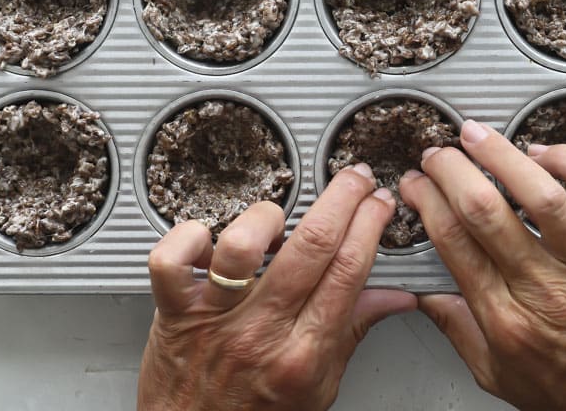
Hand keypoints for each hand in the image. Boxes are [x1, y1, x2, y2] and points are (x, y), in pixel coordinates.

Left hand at [138, 163, 416, 410]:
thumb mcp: (320, 387)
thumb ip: (353, 331)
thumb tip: (395, 296)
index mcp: (304, 352)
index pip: (349, 271)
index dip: (370, 224)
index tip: (379, 203)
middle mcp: (261, 331)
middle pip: (311, 246)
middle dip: (343, 198)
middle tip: (354, 178)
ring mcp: (215, 318)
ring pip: (240, 246)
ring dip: (266, 217)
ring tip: (277, 218)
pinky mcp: (174, 312)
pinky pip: (169, 262)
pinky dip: (186, 236)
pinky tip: (209, 235)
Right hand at [400, 121, 565, 410]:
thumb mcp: (498, 376)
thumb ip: (457, 330)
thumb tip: (423, 291)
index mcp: (505, 318)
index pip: (452, 241)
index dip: (426, 201)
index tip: (416, 185)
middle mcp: (544, 290)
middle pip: (485, 211)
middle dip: (451, 170)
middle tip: (437, 154)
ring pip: (541, 196)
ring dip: (501, 156)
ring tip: (478, 136)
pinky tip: (545, 153)